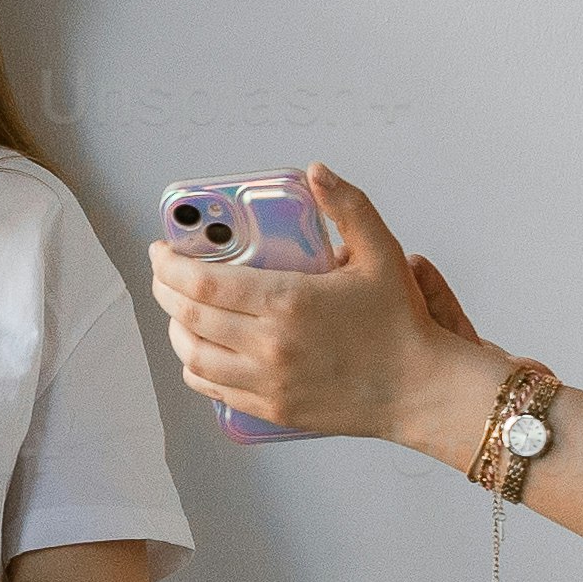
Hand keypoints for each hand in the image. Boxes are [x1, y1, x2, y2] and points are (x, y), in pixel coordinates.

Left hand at [150, 168, 486, 452]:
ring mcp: (268, 382)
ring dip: (176, 330)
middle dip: (165, 291)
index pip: (203, 283)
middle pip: (188, 317)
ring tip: (180, 310)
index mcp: (288, 302)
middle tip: (165, 274)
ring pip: (193, 356)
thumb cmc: (402, 325)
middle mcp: (269, 345)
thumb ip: (348, 206)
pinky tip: (201, 350)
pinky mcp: (273, 409)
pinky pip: (214, 389)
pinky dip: (195, 367)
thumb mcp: (381, 253)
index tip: (161, 250)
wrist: (421, 390)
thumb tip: (317, 172)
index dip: (170, 265)